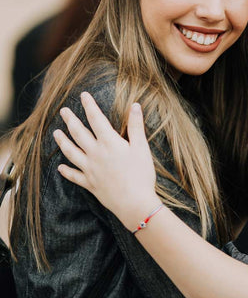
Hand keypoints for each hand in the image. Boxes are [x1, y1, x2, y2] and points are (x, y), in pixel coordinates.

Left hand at [53, 92, 158, 230]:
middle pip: (79, 133)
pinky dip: (66, 171)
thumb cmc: (141, 174)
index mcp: (109, 143)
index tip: (83, 95)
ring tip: (55, 133)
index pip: (96, 119)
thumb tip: (135, 105)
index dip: (89, 106)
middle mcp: (95, 154)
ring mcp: (90, 169)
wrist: (134, 202)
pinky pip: (74, 176)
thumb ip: (136, 126)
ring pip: (71, 152)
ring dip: (62, 142)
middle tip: (63, 111)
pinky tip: (60, 167)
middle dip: (70, 120)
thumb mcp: (141, 147)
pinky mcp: (90, 184)